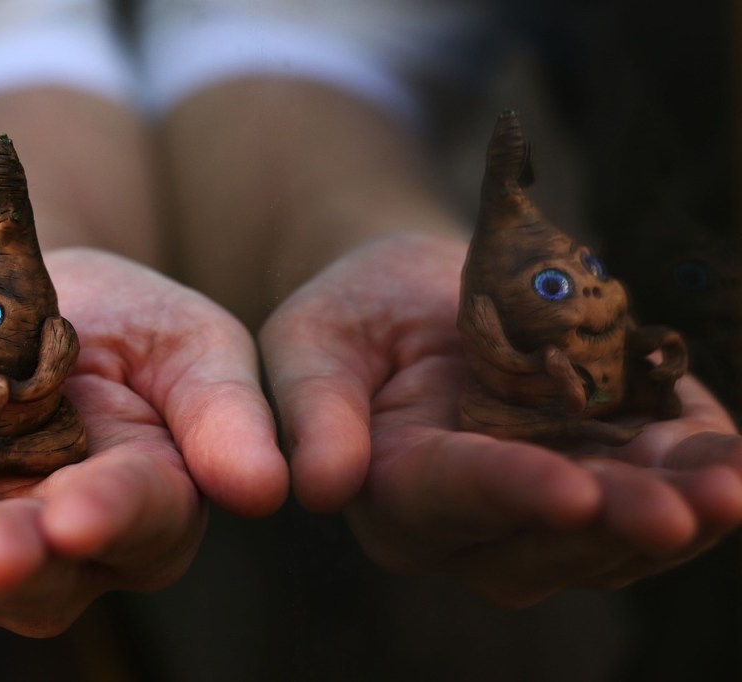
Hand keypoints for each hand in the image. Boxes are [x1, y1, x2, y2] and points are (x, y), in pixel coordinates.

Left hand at [0, 248, 287, 635]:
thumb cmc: (114, 321)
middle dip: (10, 564)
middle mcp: (51, 543)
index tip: (82, 513)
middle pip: (35, 580)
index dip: (108, 520)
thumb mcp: (182, 340)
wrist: (7, 291)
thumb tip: (267, 489)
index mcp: (140, 502)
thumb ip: (222, 408)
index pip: (134, 522)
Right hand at [260, 232, 741, 606]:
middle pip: (544, 539)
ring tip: (730, 486)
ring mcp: (542, 502)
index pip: (450, 499)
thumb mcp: (312, 340)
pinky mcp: (596, 467)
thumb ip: (314, 409)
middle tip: (682, 508)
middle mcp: (471, 522)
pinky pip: (653, 489)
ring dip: (676, 513)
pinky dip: (697, 477)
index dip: (508, 495)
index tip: (568, 492)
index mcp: (393, 491)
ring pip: (611, 533)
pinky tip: (733, 463)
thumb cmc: (354, 312)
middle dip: (614, 524)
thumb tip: (320, 488)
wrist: (415, 293)